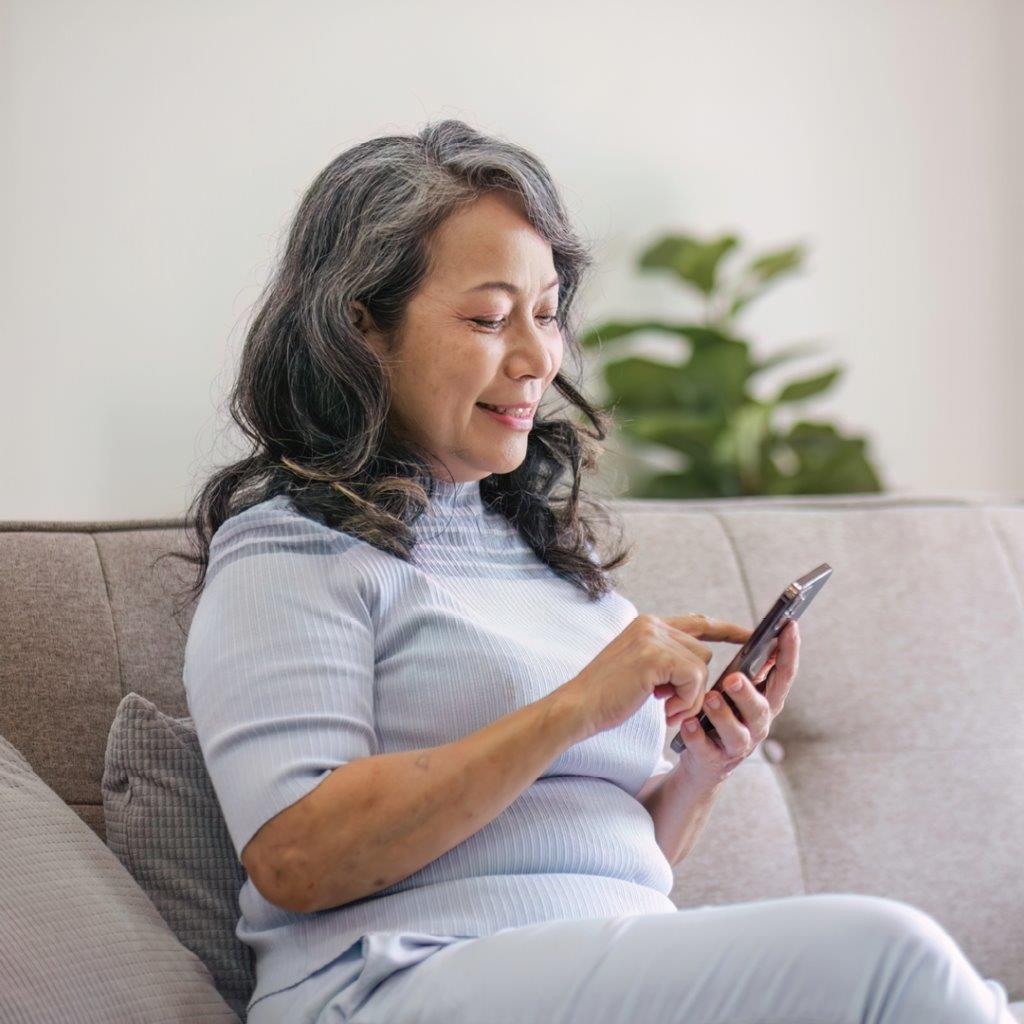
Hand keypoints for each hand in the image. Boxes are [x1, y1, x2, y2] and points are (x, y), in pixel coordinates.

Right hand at [559, 612, 751, 740]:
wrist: (578, 707)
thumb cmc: (608, 697)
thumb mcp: (641, 671)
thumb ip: (667, 661)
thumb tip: (699, 670)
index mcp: (648, 625)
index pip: (698, 623)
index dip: (727, 630)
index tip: (752, 634)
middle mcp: (651, 624)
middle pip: (703, 653)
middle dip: (696, 686)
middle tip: (671, 707)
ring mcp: (653, 637)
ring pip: (701, 667)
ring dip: (690, 697)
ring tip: (665, 710)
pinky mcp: (655, 655)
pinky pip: (694, 679)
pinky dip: (686, 701)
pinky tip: (665, 711)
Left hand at [671, 619, 799, 788]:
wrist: (703, 761)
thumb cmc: (722, 715)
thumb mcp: (737, 692)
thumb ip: (748, 669)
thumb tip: (754, 633)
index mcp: (766, 702)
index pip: (784, 676)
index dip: (790, 652)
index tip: (790, 626)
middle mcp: (758, 725)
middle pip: (761, 709)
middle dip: (748, 693)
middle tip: (733, 677)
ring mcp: (737, 746)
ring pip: (737, 733)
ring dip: (723, 715)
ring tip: (708, 699)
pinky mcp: (714, 760)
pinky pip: (706, 749)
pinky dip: (697, 736)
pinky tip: (688, 723)